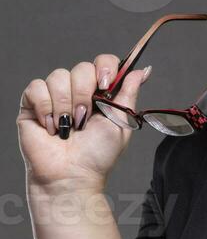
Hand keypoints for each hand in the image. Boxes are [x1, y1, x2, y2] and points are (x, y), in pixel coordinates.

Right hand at [16, 51, 152, 193]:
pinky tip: (50, 126)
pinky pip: (36, 87)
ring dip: (65, 104)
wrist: (71, 176)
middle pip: (82, 67)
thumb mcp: (120, 123)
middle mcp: (77, 91)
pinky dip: (45, 107)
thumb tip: (143, 69)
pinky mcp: (32, 104)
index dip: (105, 67)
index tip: (105, 84)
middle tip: (84, 119)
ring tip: (68, 127)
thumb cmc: (97, 156)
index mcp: (100, 94)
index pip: (104, 62)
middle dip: (84, 94)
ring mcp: (54, 97)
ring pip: (58, 76)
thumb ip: (129, 93)